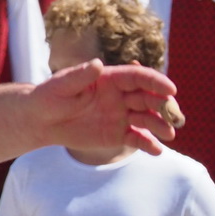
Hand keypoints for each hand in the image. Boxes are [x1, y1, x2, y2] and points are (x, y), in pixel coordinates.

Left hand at [32, 60, 179, 155]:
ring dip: (160, 125)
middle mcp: (121, 95)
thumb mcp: (61, 86)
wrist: (41, 121)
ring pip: (146, 118)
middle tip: (174, 116)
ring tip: (169, 134)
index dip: (155, 82)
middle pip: (148, 97)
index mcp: (111, 79)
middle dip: (163, 105)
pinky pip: (137, 138)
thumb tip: (97, 64)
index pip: (138, 77)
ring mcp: (122, 115)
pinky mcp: (118, 134)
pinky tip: (156, 150)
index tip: (170, 89)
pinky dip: (148, 143)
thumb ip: (80, 76)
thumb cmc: (49, 97)